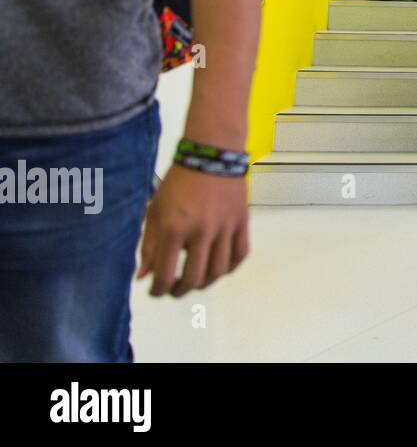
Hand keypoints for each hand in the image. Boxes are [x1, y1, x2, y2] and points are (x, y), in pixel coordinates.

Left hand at [137, 165, 249, 296]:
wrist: (212, 155)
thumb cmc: (178, 182)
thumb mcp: (155, 211)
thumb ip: (149, 245)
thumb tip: (143, 277)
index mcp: (174, 227)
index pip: (165, 274)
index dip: (158, 290)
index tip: (155, 291)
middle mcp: (201, 231)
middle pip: (194, 278)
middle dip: (180, 290)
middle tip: (174, 289)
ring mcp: (224, 227)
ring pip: (218, 271)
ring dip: (204, 283)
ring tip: (196, 281)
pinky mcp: (242, 222)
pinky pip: (240, 255)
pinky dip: (229, 268)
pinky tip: (218, 268)